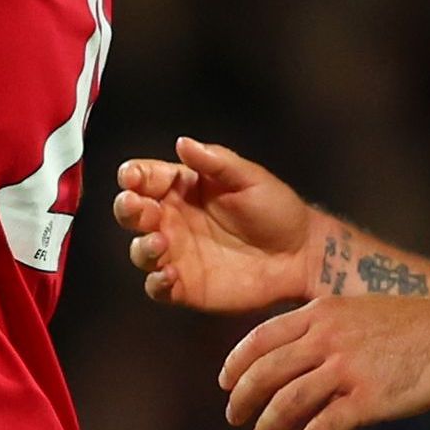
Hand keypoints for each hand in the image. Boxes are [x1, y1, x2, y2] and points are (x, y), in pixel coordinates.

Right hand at [115, 138, 322, 314]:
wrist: (302, 255)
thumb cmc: (277, 210)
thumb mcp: (250, 178)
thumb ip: (216, 161)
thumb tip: (182, 142)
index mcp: (184, 188)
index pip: (146, 178)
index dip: (133, 176)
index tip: (132, 178)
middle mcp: (173, 220)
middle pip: (132, 213)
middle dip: (127, 208)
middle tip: (135, 206)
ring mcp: (177, 254)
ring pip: (140, 251)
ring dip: (142, 246)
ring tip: (160, 241)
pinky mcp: (185, 286)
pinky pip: (157, 287)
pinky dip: (156, 282)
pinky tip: (169, 275)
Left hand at [224, 293, 429, 429]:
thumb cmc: (412, 324)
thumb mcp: (357, 310)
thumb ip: (324, 328)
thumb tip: (294, 353)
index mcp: (321, 314)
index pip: (260, 338)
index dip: (236, 364)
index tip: (225, 383)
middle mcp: (327, 338)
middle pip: (265, 373)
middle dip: (242, 399)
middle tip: (234, 418)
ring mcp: (346, 369)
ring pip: (287, 402)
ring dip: (266, 427)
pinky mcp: (368, 399)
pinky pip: (322, 428)